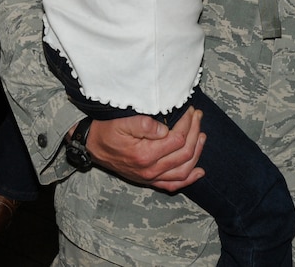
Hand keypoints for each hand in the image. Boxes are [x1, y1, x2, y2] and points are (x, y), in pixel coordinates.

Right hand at [86, 107, 205, 190]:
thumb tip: (166, 129)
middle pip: (184, 154)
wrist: (92, 146)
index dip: (188, 123)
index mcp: (144, 155)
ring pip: (183, 171)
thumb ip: (145, 125)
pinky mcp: (148, 180)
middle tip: (197, 116)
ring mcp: (150, 178)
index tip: (190, 110)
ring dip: (197, 153)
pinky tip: (199, 172)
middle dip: (195, 132)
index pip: (178, 139)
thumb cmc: (107, 131)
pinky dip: (188, 179)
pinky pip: (172, 185)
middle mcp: (149, 170)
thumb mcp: (123, 122)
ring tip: (202, 135)